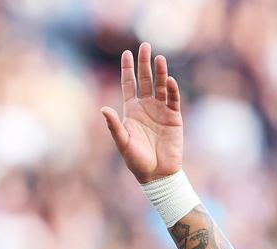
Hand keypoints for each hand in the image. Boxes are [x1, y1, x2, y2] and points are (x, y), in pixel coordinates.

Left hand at [101, 43, 182, 183]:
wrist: (157, 174)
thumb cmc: (136, 160)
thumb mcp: (122, 142)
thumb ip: (114, 126)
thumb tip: (103, 109)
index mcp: (131, 111)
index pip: (129, 84)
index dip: (127, 69)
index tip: (126, 52)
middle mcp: (146, 107)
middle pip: (145, 80)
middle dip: (144, 63)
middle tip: (144, 46)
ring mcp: (161, 110)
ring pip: (160, 86)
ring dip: (160, 72)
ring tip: (159, 58)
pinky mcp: (174, 117)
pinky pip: (173, 99)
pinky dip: (171, 90)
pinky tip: (168, 80)